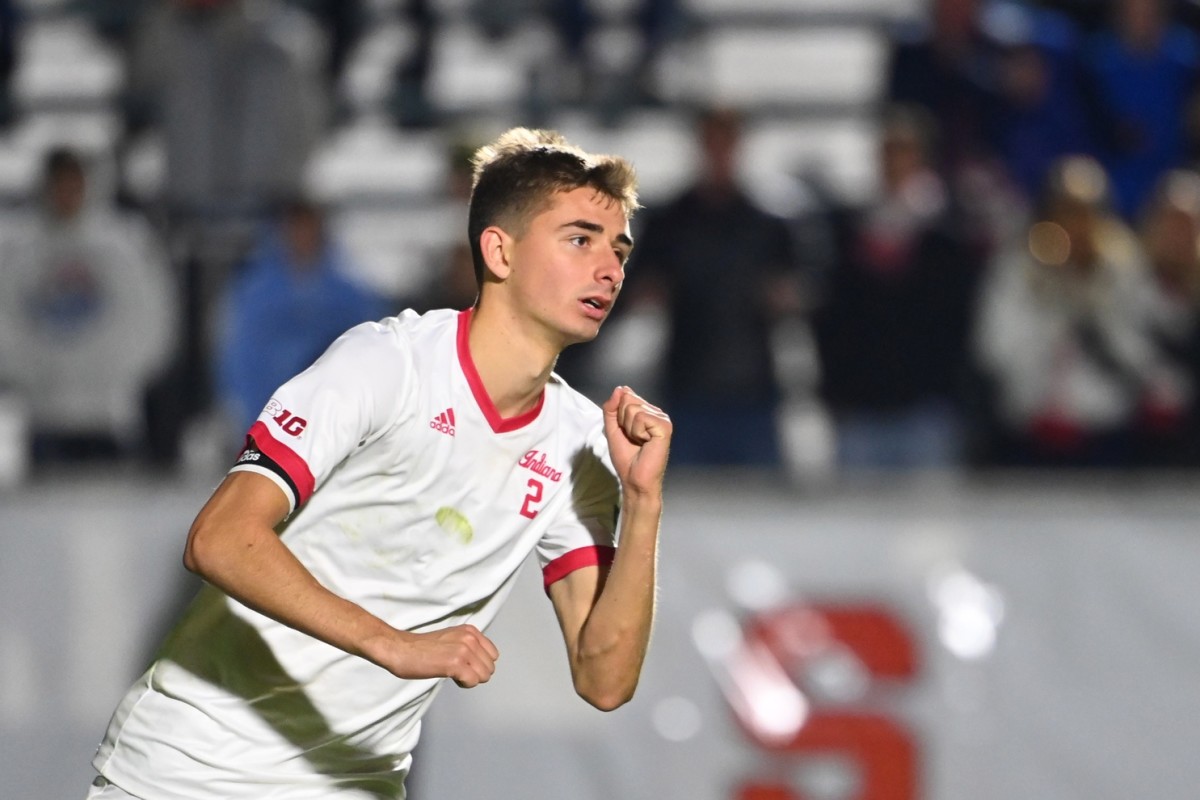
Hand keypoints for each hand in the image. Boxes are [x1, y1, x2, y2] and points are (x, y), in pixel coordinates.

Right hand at [374, 624, 499, 687]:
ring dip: (470, 679)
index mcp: (470, 631)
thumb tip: (482, 662)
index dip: (479, 664)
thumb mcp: (452, 638)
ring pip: (484, 675)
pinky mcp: (455, 663)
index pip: (493, 655)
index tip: (463, 665)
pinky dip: (464, 684)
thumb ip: (468, 645)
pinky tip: (450, 677)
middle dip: (476, 673)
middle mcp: (470, 638)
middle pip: (490, 667)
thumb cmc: (421, 648)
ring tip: (452, 673)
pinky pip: (473, 681)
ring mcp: (464, 650)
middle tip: (457, 671)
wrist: (400, 649)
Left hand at [602, 386, 671, 497]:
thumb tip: (620, 388)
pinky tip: (646, 442)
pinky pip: (641, 418)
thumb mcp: (612, 428)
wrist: (634, 478)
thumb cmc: (626, 457)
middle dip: (623, 421)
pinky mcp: (665, 426)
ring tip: (639, 442)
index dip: (618, 415)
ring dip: (630, 428)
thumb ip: (612, 408)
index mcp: (645, 411)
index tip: (625, 432)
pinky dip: (637, 432)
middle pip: (628, 400)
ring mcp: (662, 418)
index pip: (625, 395)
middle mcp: (655, 412)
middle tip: (633, 439)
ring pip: (634, 408)